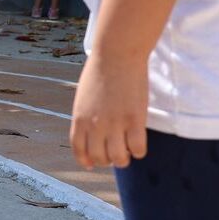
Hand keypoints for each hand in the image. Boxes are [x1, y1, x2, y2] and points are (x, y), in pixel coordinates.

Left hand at [70, 54, 148, 169]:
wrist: (116, 55)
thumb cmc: (100, 72)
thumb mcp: (83, 97)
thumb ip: (85, 116)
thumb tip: (90, 133)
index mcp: (79, 118)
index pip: (79, 149)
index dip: (86, 160)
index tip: (92, 164)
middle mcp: (95, 125)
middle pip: (100, 157)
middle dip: (107, 160)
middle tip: (115, 152)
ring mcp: (115, 123)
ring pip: (119, 158)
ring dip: (124, 159)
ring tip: (127, 151)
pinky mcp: (135, 120)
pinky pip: (138, 148)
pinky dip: (139, 151)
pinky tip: (139, 144)